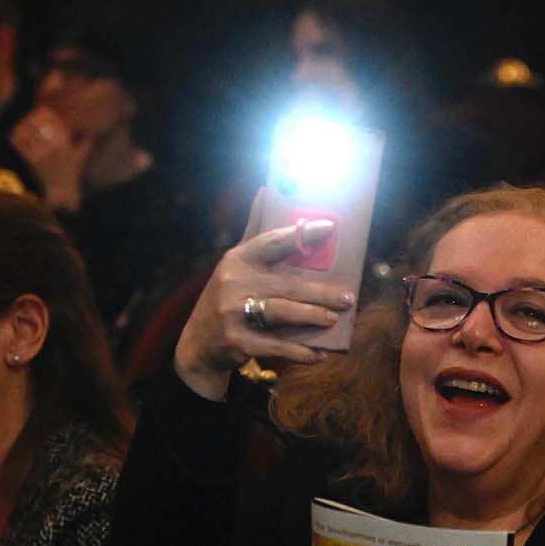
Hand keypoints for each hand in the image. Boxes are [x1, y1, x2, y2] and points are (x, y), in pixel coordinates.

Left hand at [10, 105, 93, 210]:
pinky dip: (16, 138)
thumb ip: (87, 143)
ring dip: (22, 127)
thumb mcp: (81, 156)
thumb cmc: (71, 173)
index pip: (53, 121)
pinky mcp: (32, 161)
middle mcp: (53, 146)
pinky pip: (21, 145)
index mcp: (64, 142)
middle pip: (38, 125)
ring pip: (28, 133)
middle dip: (32, 118)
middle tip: (29, 116)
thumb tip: (92, 132)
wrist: (61, 189)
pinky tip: (14, 135)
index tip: (42, 110)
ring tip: (20, 124)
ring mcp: (42, 153)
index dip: (46, 113)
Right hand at [172, 202, 352, 400]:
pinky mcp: (238, 341)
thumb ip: (255, 232)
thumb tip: (266, 190)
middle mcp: (234, 283)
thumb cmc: (225, 297)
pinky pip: (276, 345)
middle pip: (286, 285)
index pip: (272, 241)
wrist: (197, 345)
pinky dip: (300, 351)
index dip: (301, 234)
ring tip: (334, 318)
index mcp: (237, 260)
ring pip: (283, 313)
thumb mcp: (234, 263)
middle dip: (320, 292)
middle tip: (347, 297)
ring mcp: (234, 313)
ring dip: (312, 317)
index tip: (328, 227)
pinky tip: (320, 355)